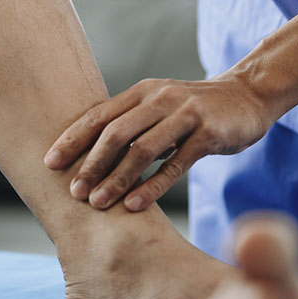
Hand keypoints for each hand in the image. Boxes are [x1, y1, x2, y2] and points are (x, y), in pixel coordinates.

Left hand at [44, 74, 273, 212]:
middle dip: (90, 164)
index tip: (49, 163)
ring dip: (117, 179)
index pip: (98, 115)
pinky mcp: (208, 134)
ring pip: (142, 150)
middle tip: (73, 192)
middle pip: (115, 133)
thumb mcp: (160, 107)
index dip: (72, 139)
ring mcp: (185, 115)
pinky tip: (134, 206)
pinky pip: (175, 164)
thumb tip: (92, 155)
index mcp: (141, 93)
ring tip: (97, 203)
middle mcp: (159, 99)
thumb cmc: (195, 109)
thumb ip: (132, 125)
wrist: (248, 95)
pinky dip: (151, 186)